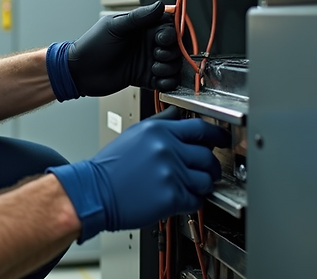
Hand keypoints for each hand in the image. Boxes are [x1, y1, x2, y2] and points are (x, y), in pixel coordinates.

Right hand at [47, 107, 229, 241]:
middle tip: (205, 171)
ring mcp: (171, 173)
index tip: (222, 140)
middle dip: (210, 166)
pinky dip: (191, 202)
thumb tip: (175, 114)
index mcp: (159, 131)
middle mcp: (167, 149)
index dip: (216, 136)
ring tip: (188, 187)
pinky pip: (196, 200)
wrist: (94, 191)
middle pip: (207, 156)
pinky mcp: (171, 196)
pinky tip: (179, 199)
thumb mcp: (134, 134)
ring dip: (201, 186)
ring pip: (205, 180)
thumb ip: (159, 123)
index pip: (200, 129)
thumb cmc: (110, 167)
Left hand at [69, 1, 181, 95]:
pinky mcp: (145, 78)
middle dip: (171, 51)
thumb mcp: (114, 26)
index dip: (170, 33)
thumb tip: (159, 6)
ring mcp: (147, 61)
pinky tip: (157, 80)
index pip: (167, 26)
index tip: (161, 39)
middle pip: (174, 46)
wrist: (80, 71)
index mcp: (141, 28)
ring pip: (172, 64)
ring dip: (169, 67)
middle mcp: (147, 44)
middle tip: (157, 54)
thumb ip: (138, 17)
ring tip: (154, 68)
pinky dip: (166, 82)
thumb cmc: (92, 46)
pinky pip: (165, 81)